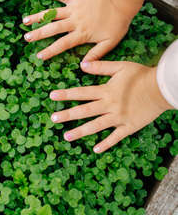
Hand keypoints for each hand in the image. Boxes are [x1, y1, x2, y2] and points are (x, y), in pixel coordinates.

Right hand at [23, 0, 134, 61]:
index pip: (62, 44)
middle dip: (38, 34)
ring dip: (38, 16)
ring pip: (52, 13)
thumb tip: (83, 66)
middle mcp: (74, 21)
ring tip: (25, 20)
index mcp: (81, 34)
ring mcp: (74, 8)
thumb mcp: (110, 43)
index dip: (50, 51)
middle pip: (53, 28)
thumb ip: (96, 54)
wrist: (122, 1)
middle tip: (26, 38)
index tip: (39, 56)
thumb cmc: (118, 23)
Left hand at [49, 61, 172, 152]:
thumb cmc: (141, 75)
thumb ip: (101, 66)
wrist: (161, 89)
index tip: (52, 96)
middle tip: (53, 119)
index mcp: (106, 91)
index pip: (81, 93)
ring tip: (66, 137)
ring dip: (80, 132)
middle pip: (84, 111)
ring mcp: (119, 118)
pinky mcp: (129, 127)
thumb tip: (82, 65)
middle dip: (67, 115)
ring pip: (96, 126)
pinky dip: (106, 144)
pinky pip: (115, 137)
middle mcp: (110, 106)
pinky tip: (96, 150)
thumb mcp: (120, 66)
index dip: (66, 94)